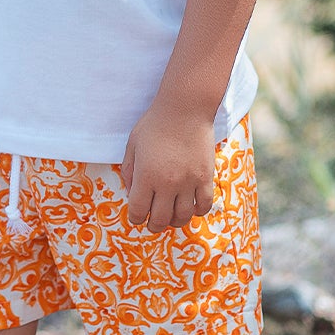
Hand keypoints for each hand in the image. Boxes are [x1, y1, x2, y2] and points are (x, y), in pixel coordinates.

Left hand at [120, 99, 215, 232]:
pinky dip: (197, 211)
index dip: (135, 218)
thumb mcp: (132, 145)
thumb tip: (131, 194)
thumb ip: (129, 172)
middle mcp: (167, 183)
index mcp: (145, 176)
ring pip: (182, 217)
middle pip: (159, 219)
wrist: (185, 109)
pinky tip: (191, 207)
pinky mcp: (205, 178)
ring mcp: (188, 182)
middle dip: (153, 226)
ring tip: (171, 218)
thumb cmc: (154, 124)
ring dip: (175, 222)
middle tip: (152, 224)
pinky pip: (204, 205)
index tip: (137, 216)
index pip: (137, 211)